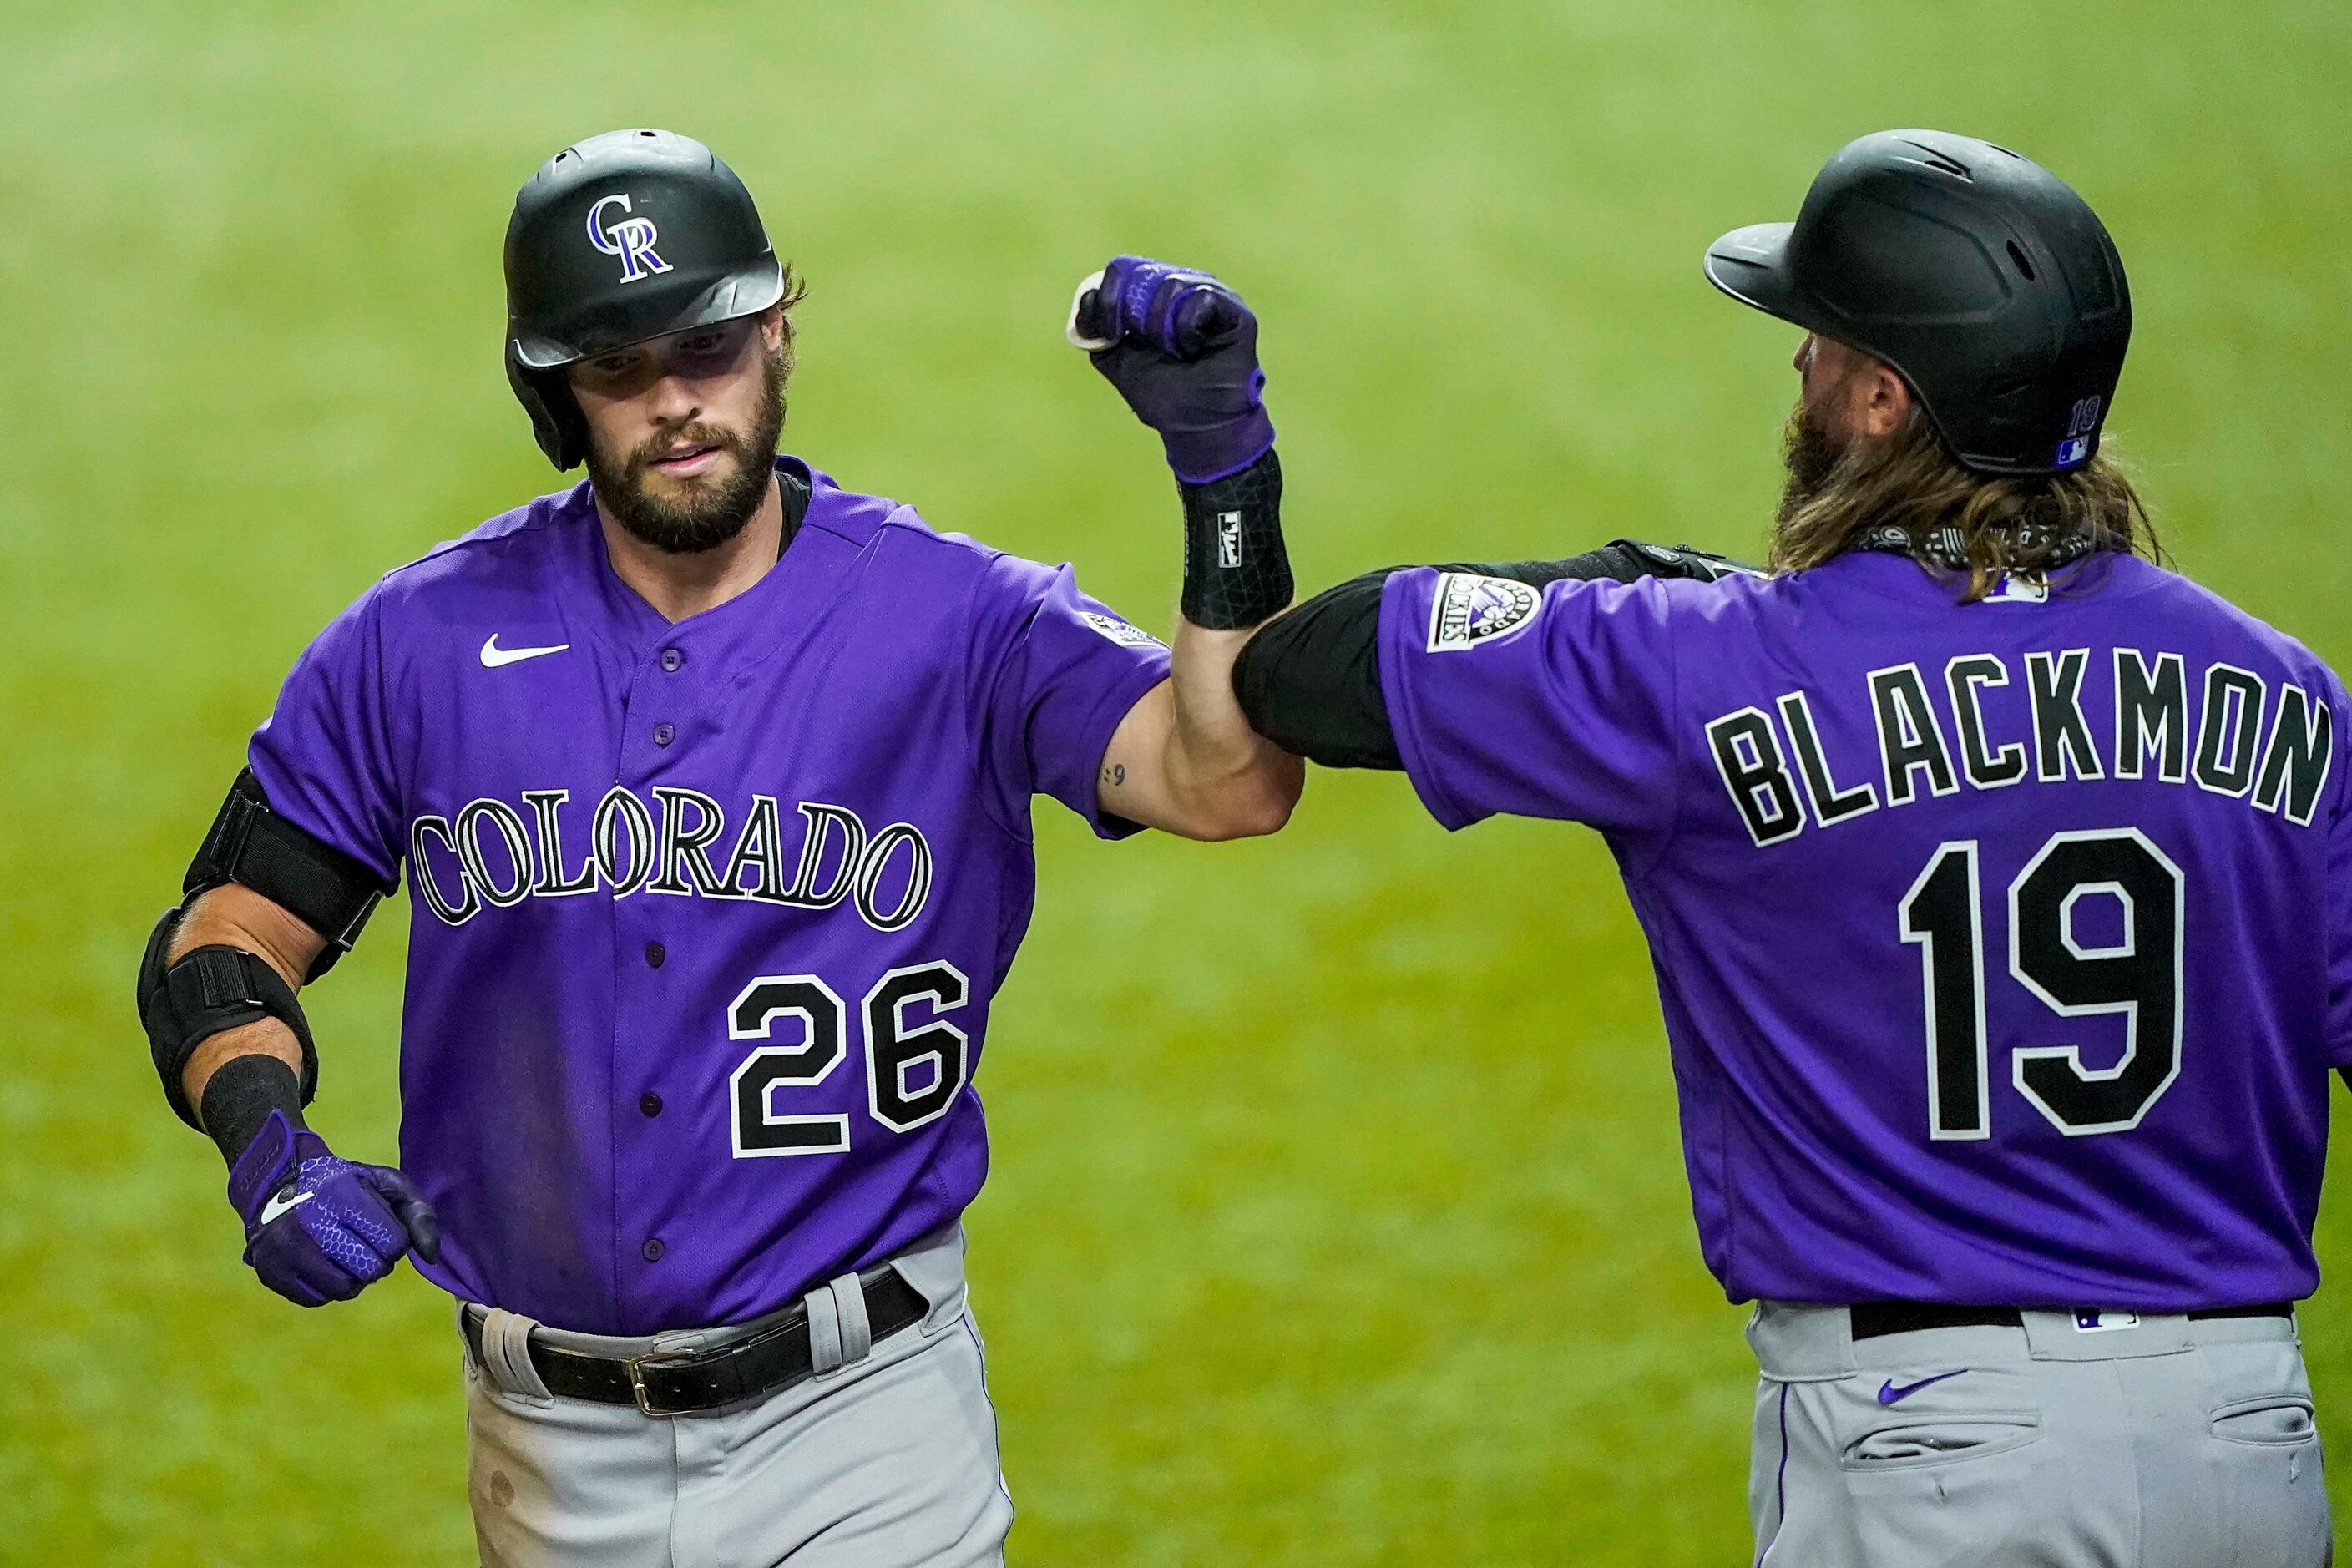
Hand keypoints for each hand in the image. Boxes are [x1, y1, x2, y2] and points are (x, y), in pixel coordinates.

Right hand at [227, 1110, 439, 1305]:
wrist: (275, 1184)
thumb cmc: (343, 1185)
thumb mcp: (384, 1183)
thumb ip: (419, 1211)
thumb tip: (431, 1255)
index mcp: (341, 1195)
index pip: (393, 1243)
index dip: (396, 1240)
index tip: (384, 1230)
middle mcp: (309, 1222)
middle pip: (371, 1270)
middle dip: (378, 1262)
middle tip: (366, 1246)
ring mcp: (285, 1249)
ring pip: (345, 1289)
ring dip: (355, 1278)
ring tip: (347, 1256)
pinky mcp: (270, 1272)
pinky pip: (317, 1299)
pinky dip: (328, 1287)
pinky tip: (324, 1265)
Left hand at [1068, 255, 1273, 483]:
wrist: (1197, 427)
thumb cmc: (1163, 394)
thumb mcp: (1116, 360)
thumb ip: (1096, 328)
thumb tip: (1088, 297)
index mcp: (1153, 293)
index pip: (1122, 269)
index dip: (1108, 299)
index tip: (1110, 333)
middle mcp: (1183, 285)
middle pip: (1142, 273)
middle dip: (1134, 316)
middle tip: (1147, 346)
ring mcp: (1211, 293)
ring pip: (1171, 285)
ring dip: (1162, 329)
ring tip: (1176, 354)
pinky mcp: (1234, 308)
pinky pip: (1200, 298)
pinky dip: (1188, 331)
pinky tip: (1195, 350)